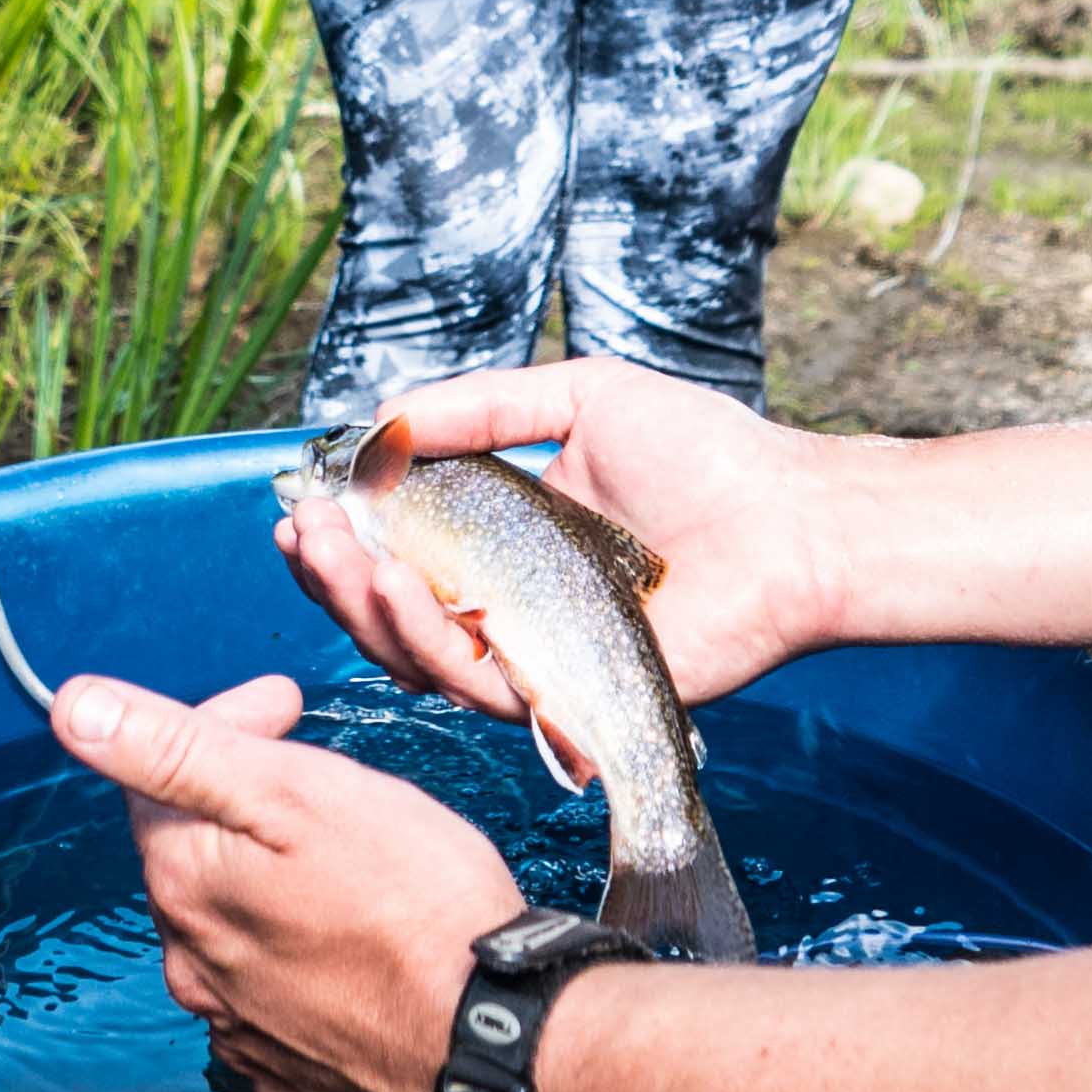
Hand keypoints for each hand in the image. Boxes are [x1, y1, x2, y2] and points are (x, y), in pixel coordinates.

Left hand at [55, 671, 521, 1091]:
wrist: (492, 1043)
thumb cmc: (413, 904)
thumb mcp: (298, 793)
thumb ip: (178, 750)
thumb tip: (72, 708)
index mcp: (184, 884)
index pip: (155, 778)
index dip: (222, 724)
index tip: (287, 704)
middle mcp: (191, 964)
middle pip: (192, 856)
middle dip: (242, 803)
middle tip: (320, 774)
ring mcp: (238, 1029)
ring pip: (231, 929)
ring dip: (269, 885)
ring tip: (346, 860)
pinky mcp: (288, 1074)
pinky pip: (269, 995)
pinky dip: (298, 955)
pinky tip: (353, 943)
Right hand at [276, 360, 839, 716]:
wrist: (791, 519)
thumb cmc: (704, 455)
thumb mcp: (580, 397)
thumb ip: (482, 407)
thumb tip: (384, 418)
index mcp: (508, 541)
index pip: (403, 551)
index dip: (346, 536)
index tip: (301, 503)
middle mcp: (512, 604)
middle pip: (393, 612)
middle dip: (333, 576)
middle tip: (302, 531)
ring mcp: (535, 654)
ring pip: (419, 655)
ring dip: (362, 607)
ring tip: (333, 551)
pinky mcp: (565, 694)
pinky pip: (477, 683)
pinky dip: (427, 638)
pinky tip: (395, 583)